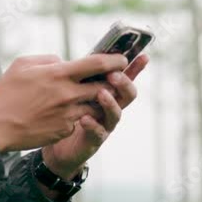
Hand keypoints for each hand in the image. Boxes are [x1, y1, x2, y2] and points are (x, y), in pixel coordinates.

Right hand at [0, 53, 129, 152]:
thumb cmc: (6, 93)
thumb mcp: (22, 64)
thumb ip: (48, 59)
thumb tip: (64, 61)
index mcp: (58, 74)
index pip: (97, 64)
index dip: (115, 60)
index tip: (122, 59)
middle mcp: (67, 94)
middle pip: (104, 86)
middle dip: (113, 82)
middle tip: (114, 79)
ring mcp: (68, 114)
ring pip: (96, 105)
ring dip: (97, 100)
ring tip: (90, 96)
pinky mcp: (65, 130)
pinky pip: (80, 120)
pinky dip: (78, 115)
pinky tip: (65, 113)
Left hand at [41, 54, 148, 178]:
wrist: (58, 145)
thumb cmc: (67, 112)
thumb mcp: (74, 90)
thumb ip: (81, 76)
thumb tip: (78, 57)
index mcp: (108, 93)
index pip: (126, 78)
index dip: (136, 68)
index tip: (143, 56)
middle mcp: (111, 109)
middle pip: (127, 94)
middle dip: (124, 83)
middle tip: (114, 74)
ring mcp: (104, 125)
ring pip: (115, 114)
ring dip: (110, 102)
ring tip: (101, 93)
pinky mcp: (93, 141)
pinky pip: (97, 133)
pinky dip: (92, 125)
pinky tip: (84, 118)